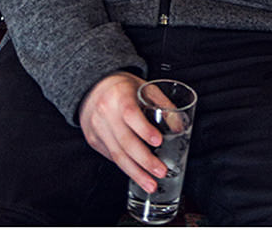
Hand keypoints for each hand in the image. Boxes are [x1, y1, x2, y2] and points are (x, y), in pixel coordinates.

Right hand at [78, 71, 167, 190]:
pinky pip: (112, 158)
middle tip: (160, 171)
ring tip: (150, 184)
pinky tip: (137, 175)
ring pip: (117, 155)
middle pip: (124, 141)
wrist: (92, 90)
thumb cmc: (122, 88)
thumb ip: (162, 104)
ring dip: (136, 173)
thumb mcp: (144, 87)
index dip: (144, 129)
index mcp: (119, 95)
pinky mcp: (94, 141)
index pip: (130, 114)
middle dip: (144, 160)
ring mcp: (97, 128)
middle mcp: (105, 113)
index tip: (158, 140)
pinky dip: (126, 168)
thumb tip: (179, 127)